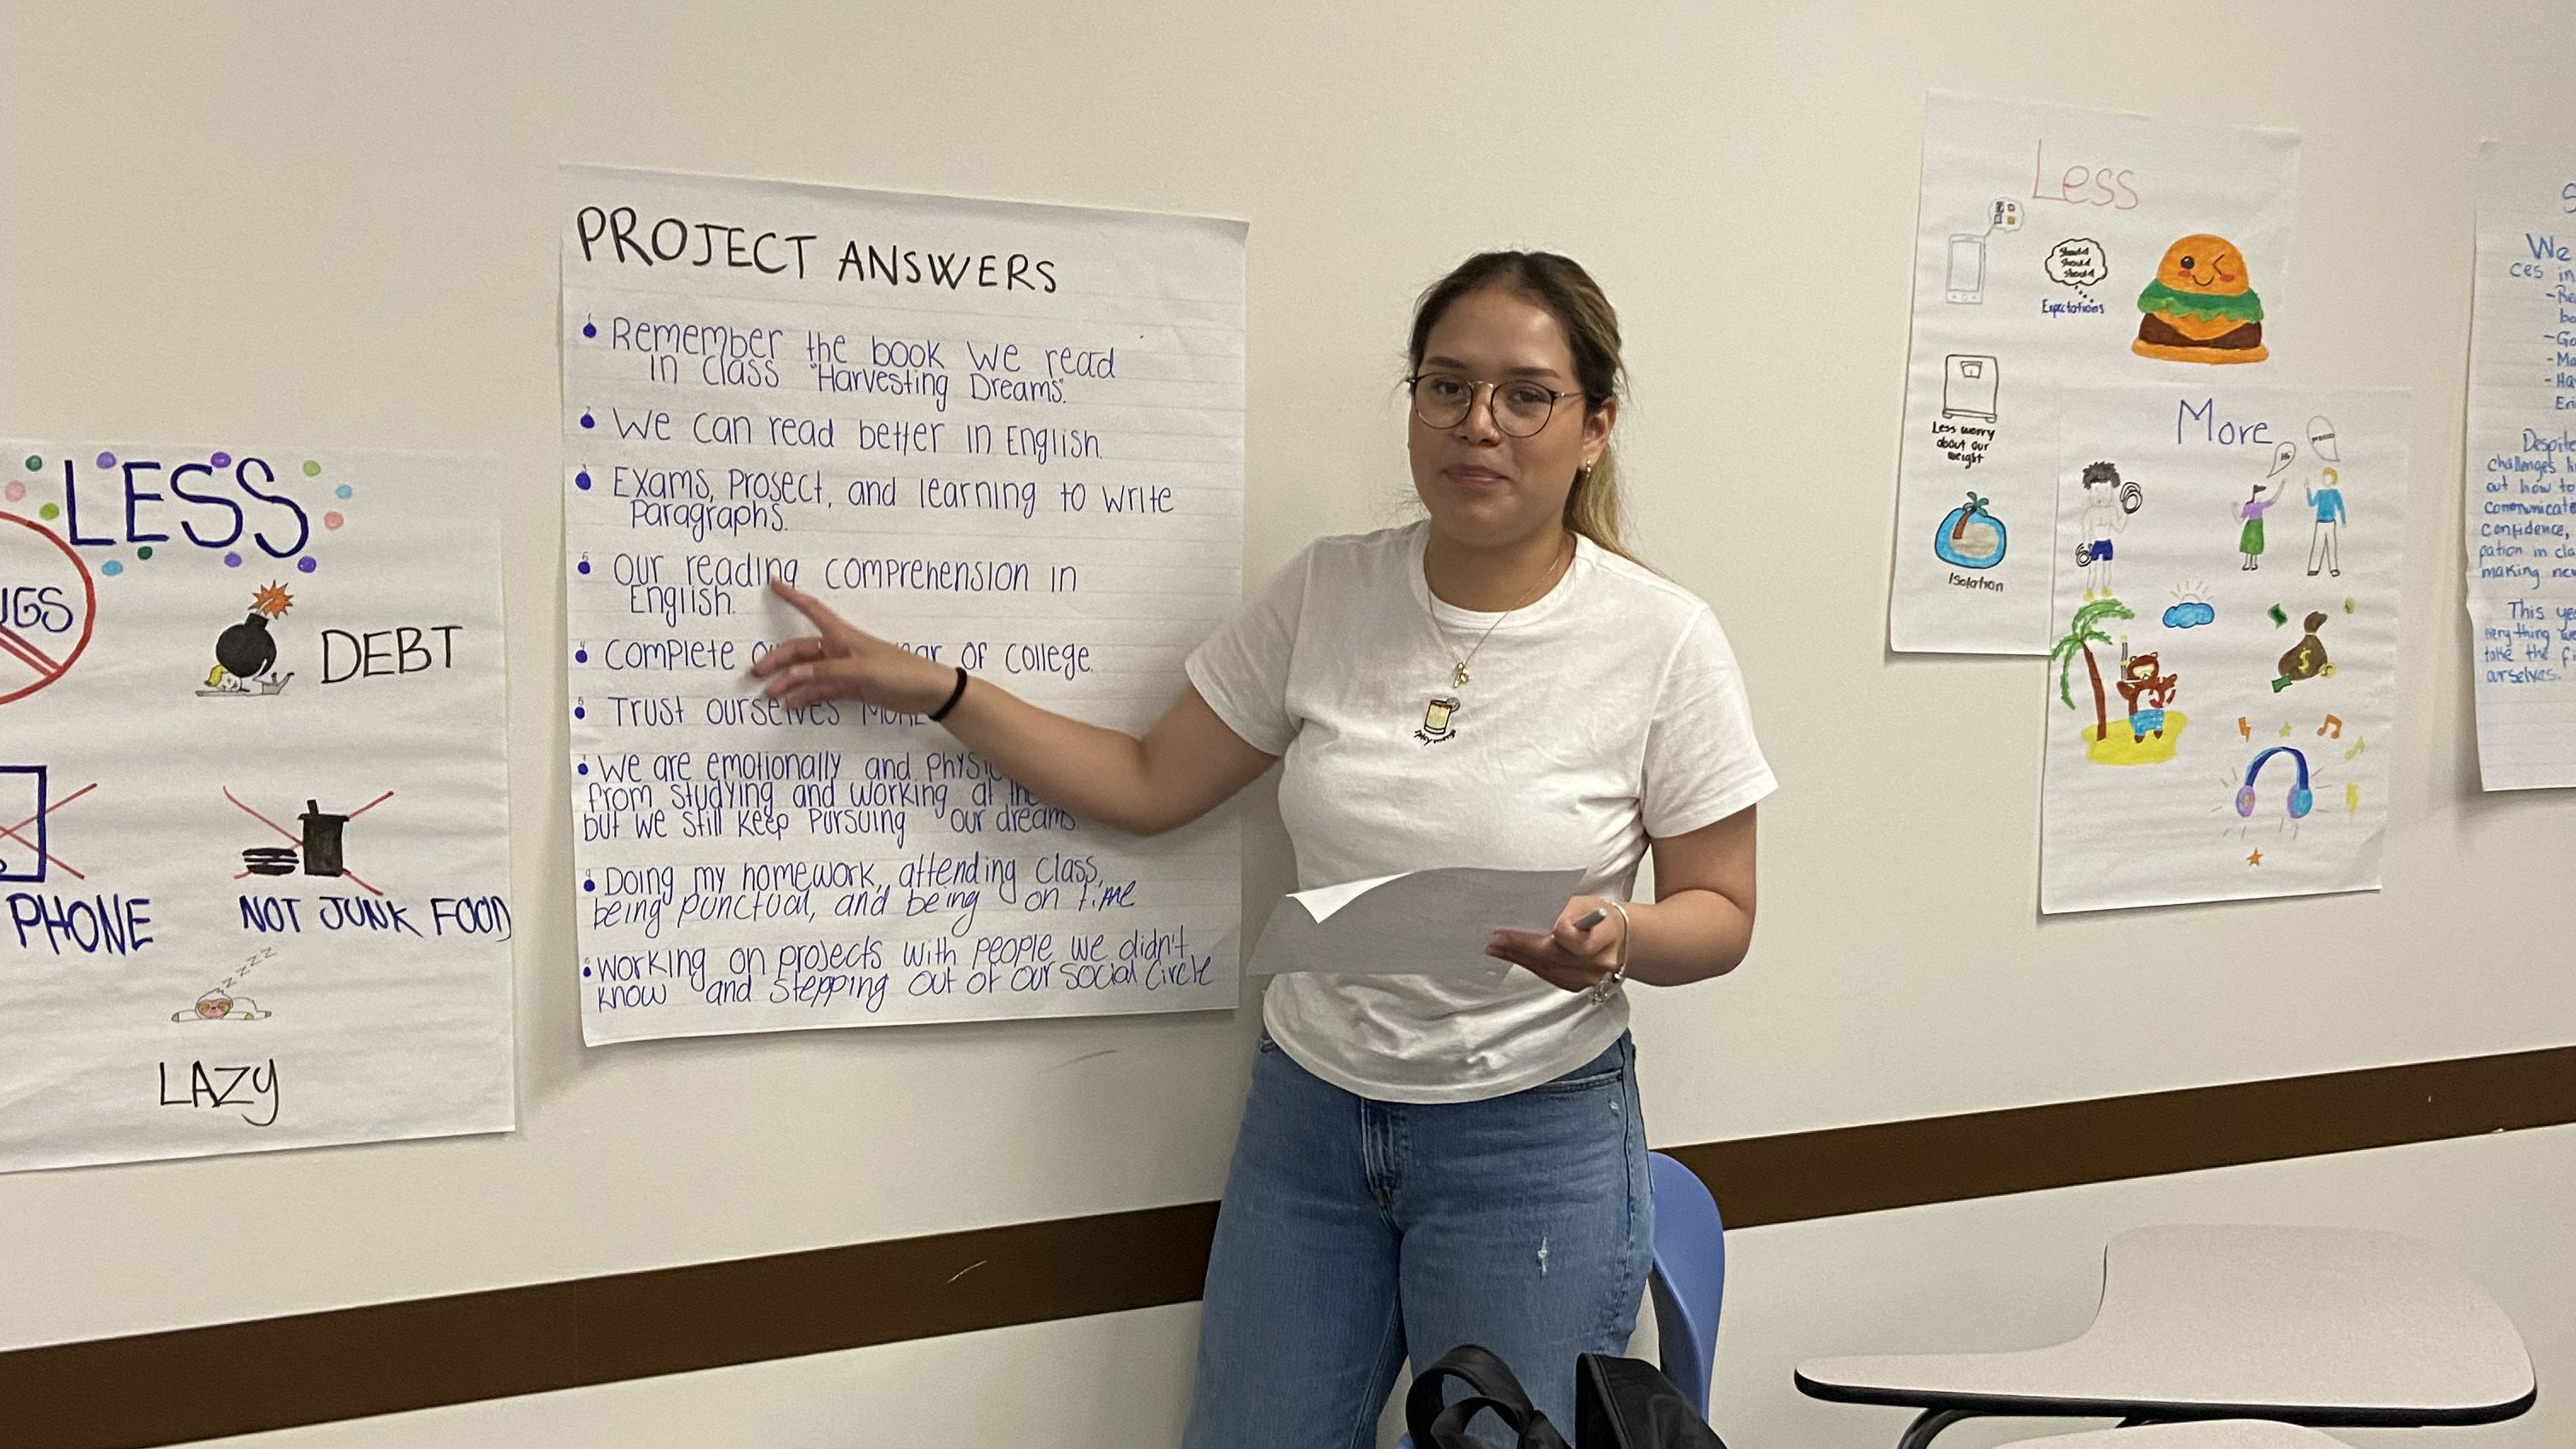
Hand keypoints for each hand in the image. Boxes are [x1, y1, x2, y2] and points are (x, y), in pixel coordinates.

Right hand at [748, 579, 956, 710]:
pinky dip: (807, 696)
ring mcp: (845, 668)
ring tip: (770, 695)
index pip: (812, 609)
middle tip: (757, 672)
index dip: (793, 596)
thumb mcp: (862, 670)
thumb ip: (827, 672)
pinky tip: (793, 704)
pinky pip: (822, 689)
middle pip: (802, 650)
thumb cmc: (899, 672)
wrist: (927, 692)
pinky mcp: (851, 686)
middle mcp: (840, 648)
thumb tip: (794, 674)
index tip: (773, 581)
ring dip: (790, 682)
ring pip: (809, 672)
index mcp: (843, 635)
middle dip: (778, 659)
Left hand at [1486, 896, 1623, 994]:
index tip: (1526, 926)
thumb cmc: (1599, 916)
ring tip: (1496, 947)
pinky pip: (1548, 976)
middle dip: (1521, 947)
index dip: (1554, 933)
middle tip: (1496, 939)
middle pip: (1555, 956)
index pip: (1576, 939)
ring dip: (1518, 957)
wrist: (1617, 939)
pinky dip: (1529, 964)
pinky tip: (1513, 956)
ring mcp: (1588, 978)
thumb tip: (1528, 913)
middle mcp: (1599, 961)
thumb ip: (1562, 909)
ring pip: (1547, 969)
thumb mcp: (1585, 903)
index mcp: (1606, 935)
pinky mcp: (1576, 986)